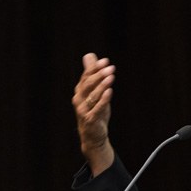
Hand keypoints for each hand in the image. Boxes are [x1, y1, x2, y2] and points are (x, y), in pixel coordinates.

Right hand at [73, 53, 116, 174]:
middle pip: (88, 84)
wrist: (92, 135)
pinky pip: (97, 108)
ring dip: (102, 85)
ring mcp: (83, 110)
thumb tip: (89, 55)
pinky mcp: (90, 119)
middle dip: (99, 75)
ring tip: (111, 76)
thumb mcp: (94, 91)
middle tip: (110, 67)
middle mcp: (79, 99)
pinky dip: (103, 99)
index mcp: (80, 91)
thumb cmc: (94, 110)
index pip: (86, 76)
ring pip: (93, 96)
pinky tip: (110, 91)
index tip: (105, 61)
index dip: (95, 68)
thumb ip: (91, 73)